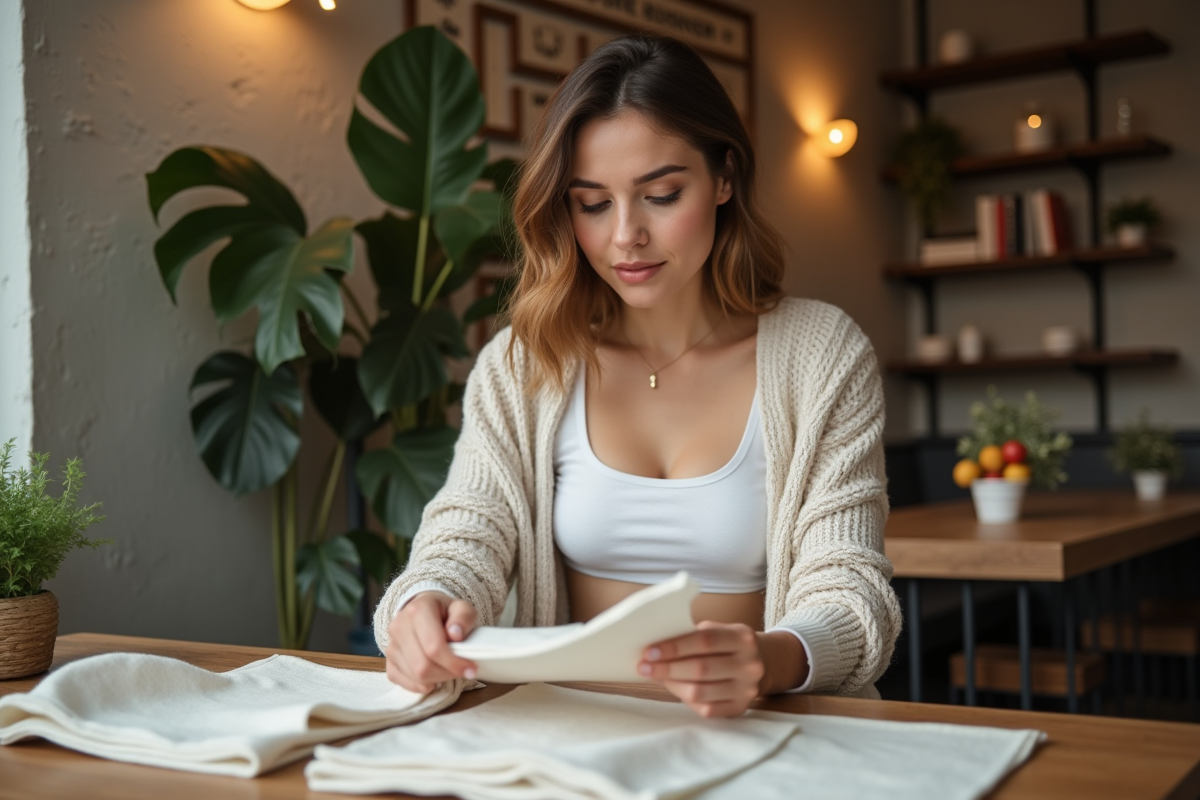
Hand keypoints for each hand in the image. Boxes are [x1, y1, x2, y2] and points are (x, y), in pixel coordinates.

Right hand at [385, 592, 477, 693]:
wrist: (421, 610)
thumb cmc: (444, 611)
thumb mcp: (461, 607)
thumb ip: (463, 617)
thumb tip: (456, 634)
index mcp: (418, 611)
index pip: (433, 646)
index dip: (453, 663)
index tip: (470, 668)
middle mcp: (399, 627)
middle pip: (423, 666)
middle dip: (447, 674)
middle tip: (462, 671)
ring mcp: (391, 645)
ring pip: (415, 677)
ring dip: (437, 679)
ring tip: (449, 670)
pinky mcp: (388, 661)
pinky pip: (403, 682)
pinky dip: (422, 685)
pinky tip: (434, 676)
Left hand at [637, 621, 766, 717]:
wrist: (762, 663)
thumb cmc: (728, 644)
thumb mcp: (718, 630)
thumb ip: (693, 635)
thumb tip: (656, 646)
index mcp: (743, 638)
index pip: (705, 641)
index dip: (675, 646)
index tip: (650, 651)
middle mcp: (750, 664)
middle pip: (700, 668)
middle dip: (667, 668)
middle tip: (644, 667)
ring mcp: (747, 689)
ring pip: (700, 692)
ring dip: (672, 684)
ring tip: (655, 677)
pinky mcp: (740, 708)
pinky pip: (706, 708)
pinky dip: (684, 698)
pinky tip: (674, 688)